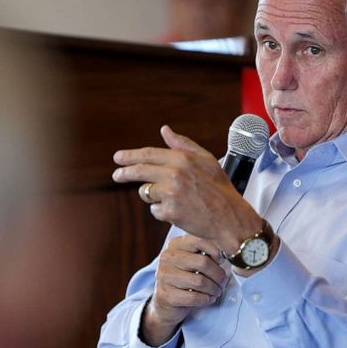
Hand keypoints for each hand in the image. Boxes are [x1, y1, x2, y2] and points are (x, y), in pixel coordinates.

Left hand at [113, 125, 261, 254]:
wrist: (229, 217)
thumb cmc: (219, 188)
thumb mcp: (206, 159)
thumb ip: (183, 144)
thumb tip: (165, 130)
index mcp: (182, 159)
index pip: (148, 154)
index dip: (130, 156)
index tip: (118, 157)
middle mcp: (174, 174)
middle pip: (140, 171)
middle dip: (124, 173)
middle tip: (116, 175)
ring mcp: (170, 194)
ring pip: (147, 192)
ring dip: (154, 195)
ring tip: (174, 198)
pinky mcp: (169, 212)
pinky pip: (155, 210)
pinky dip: (163, 211)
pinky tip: (179, 211)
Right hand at [141, 234, 226, 346]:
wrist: (166, 302)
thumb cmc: (184, 279)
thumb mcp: (192, 261)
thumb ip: (205, 253)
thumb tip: (228, 253)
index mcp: (175, 245)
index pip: (199, 240)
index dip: (215, 251)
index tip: (220, 261)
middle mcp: (167, 258)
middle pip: (203, 262)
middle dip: (218, 275)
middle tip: (223, 282)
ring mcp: (164, 276)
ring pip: (200, 281)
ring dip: (214, 289)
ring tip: (216, 291)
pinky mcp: (166, 295)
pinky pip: (194, 297)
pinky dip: (206, 299)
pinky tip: (208, 298)